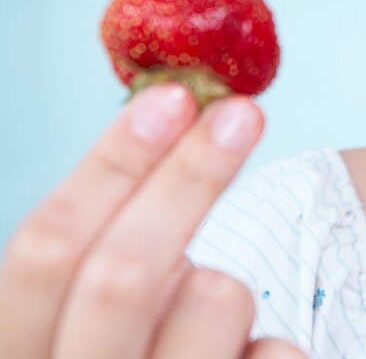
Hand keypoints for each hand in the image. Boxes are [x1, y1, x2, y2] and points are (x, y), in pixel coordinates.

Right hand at [0, 82, 307, 357]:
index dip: (108, 164)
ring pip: (211, 299)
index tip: (171, 97)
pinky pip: (276, 353)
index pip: (41, 251)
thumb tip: (168, 119)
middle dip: (189, 177)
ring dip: (228, 291)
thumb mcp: (93, 332)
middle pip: (122, 272)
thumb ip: (106, 262)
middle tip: (244, 113)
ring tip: (218, 329)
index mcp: (20, 355)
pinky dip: (276, 348)